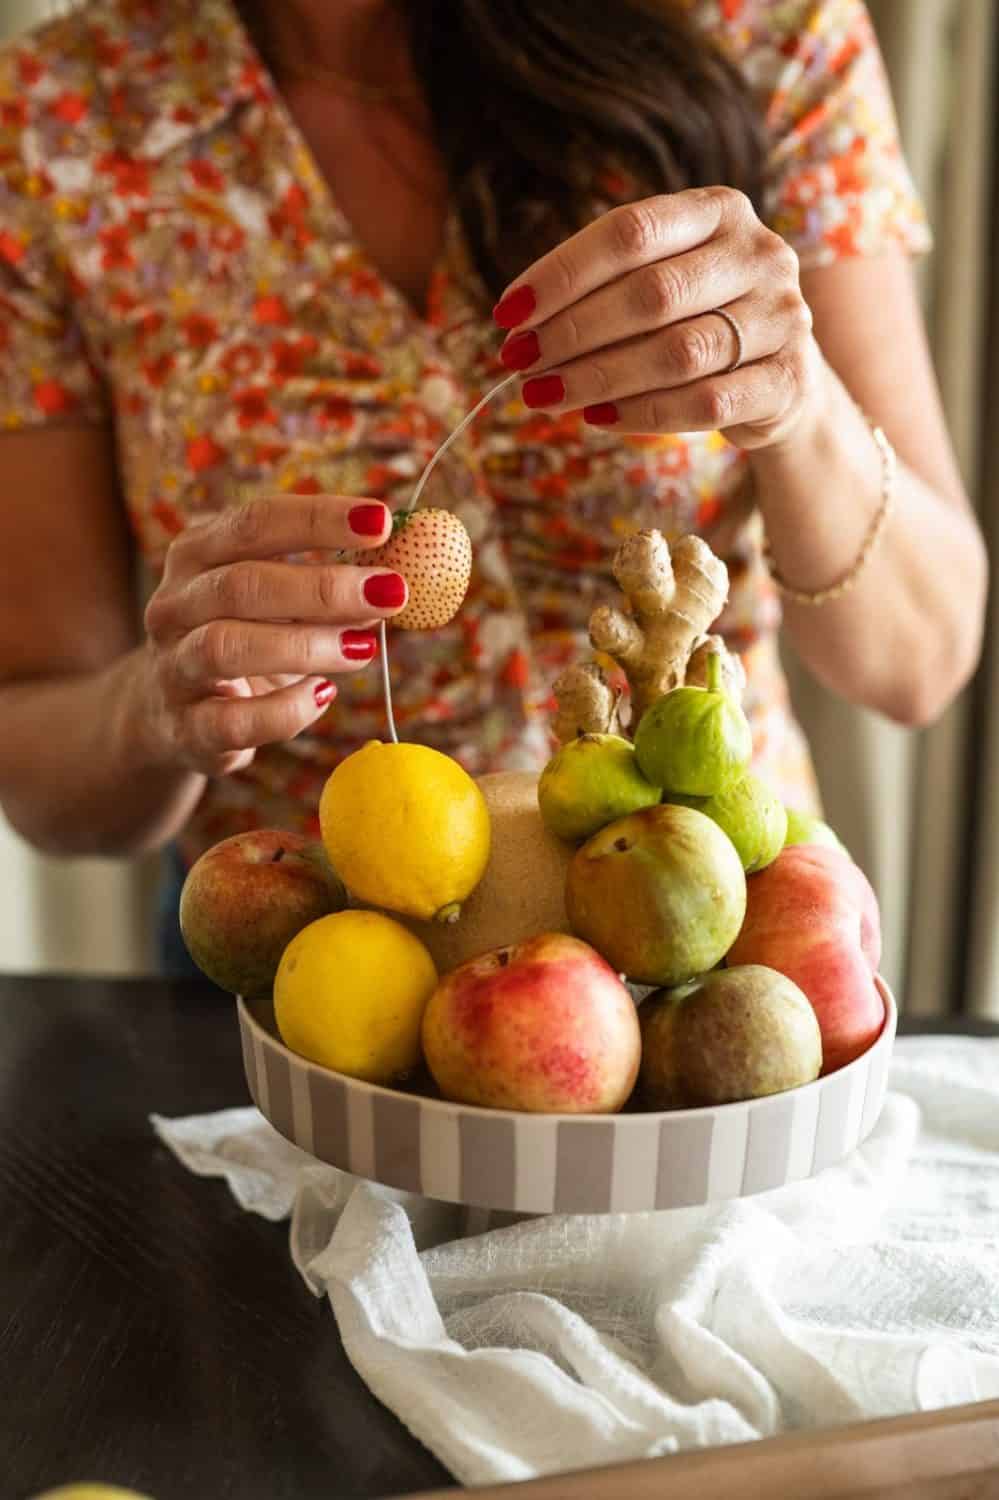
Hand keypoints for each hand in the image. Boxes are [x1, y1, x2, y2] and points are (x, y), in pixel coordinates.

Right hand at [138, 495, 406, 775]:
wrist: (173, 718)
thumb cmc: (244, 642)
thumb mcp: (279, 606)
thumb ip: (329, 589)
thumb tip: (395, 581)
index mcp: (197, 556)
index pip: (254, 523)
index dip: (318, 520)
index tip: (381, 521)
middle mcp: (174, 606)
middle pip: (242, 584)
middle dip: (324, 587)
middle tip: (391, 591)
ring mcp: (173, 668)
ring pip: (228, 646)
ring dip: (306, 645)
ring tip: (364, 647)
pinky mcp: (186, 729)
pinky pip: (234, 720)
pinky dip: (286, 710)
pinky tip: (324, 696)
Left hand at [495, 187, 822, 449]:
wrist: (780, 378)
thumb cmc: (697, 320)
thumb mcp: (659, 281)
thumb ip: (602, 288)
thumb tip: (518, 327)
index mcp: (718, 210)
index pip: (630, 231)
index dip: (562, 274)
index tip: (508, 314)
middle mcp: (758, 254)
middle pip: (651, 294)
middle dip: (573, 332)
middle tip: (521, 363)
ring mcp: (782, 316)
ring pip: (677, 353)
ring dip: (599, 378)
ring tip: (545, 396)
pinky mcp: (787, 380)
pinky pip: (706, 402)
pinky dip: (642, 413)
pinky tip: (597, 417)